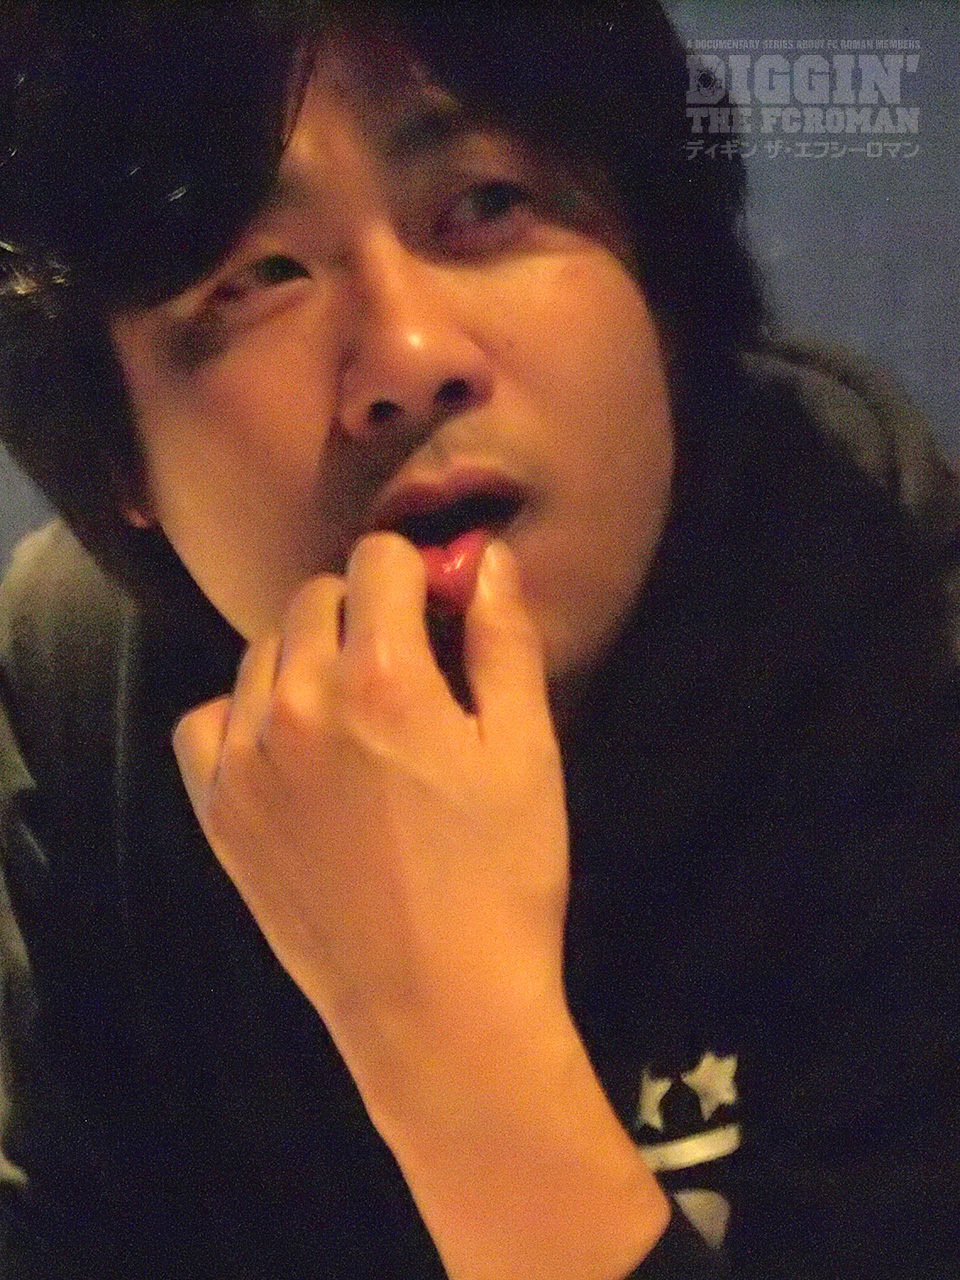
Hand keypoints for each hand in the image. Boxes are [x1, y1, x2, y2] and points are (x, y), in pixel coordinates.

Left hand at [172, 533, 568, 1076]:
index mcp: (382, 677)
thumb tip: (484, 557)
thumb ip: (503, 640)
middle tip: (406, 673)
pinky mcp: (216, 809)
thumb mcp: (527, 751)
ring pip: (262, 653)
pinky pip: (207, 718)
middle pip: (315, 599)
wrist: (438, 1007)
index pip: (378, 562)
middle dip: (363, 613)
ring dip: (307, 658)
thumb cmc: (502, 877)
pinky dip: (245, 714)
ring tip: (353, 717)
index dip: (418, 577)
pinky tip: (291, 749)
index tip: (440, 616)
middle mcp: (298, 701)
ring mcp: (245, 757)